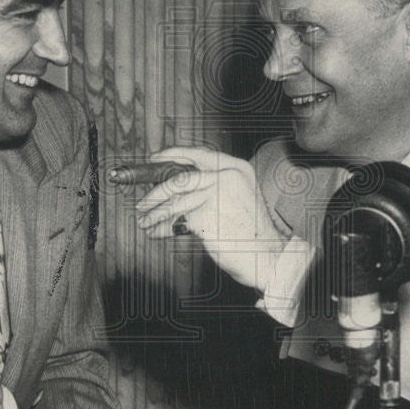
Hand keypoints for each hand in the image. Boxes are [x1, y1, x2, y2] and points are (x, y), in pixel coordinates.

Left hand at [134, 146, 289, 290]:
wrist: (267, 254)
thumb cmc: (250, 230)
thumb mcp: (236, 197)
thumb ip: (211, 186)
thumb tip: (173, 187)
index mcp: (236, 168)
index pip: (199, 154)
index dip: (172, 154)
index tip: (154, 158)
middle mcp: (226, 177)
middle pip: (180, 179)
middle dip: (156, 192)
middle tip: (142, 203)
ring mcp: (216, 196)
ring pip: (175, 202)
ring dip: (155, 213)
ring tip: (145, 221)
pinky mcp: (207, 217)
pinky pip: (177, 221)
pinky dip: (163, 228)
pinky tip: (156, 232)